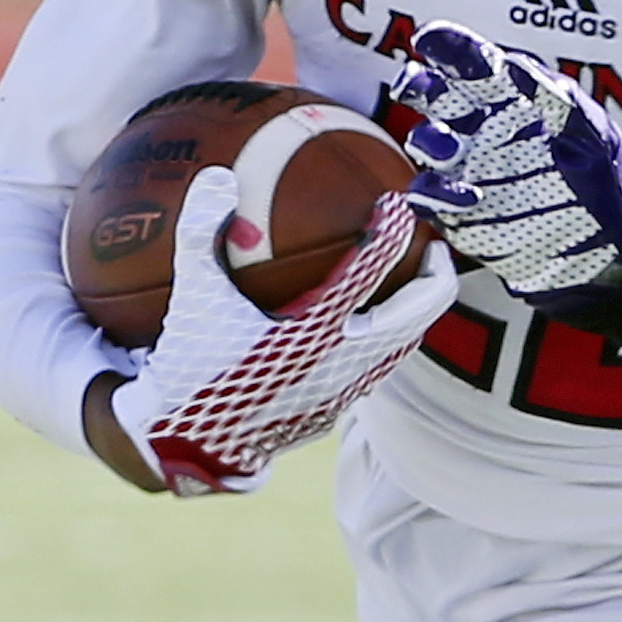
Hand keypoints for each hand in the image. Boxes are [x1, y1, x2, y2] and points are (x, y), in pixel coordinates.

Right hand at [107, 167, 456, 494]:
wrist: (184, 447)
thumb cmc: (186, 365)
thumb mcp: (190, 295)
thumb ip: (200, 230)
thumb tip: (219, 175)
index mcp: (310, 332)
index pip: (369, 271)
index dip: (390, 231)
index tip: (397, 202)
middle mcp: (339, 365)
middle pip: (415, 315)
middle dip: (436, 275)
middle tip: (437, 243)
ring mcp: (343, 393)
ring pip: (404, 345)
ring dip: (419, 309)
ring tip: (420, 279)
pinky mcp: (336, 412)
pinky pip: (379, 368)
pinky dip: (391, 337)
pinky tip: (378, 321)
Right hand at [394, 21, 621, 308]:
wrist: (606, 252)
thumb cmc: (605, 184)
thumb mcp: (590, 134)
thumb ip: (555, 98)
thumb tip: (516, 64)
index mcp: (515, 100)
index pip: (474, 63)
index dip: (449, 47)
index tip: (431, 39)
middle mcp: (483, 129)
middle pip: (433, 95)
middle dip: (418, 84)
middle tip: (416, 83)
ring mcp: (468, 169)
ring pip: (425, 141)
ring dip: (429, 139)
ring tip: (450, 147)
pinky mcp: (459, 212)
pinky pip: (430, 196)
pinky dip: (437, 193)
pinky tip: (469, 196)